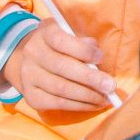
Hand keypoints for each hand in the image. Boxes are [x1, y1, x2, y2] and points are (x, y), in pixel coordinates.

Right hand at [0, 21, 119, 113]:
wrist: (29, 61)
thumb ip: (82, 41)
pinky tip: (93, 105)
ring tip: (105, 99)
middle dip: (90, 79)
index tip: (101, 58)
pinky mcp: (30, 97)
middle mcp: (32, 54)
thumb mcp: (69, 34)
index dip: (82, 51)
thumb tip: (97, 56)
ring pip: (61, 89)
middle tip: (111, 87)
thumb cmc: (59, 45)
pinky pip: (57, 103)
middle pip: (62, 68)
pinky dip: (78, 106)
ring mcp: (28, 77)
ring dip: (87, 96)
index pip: (61, 41)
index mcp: (44, 34)